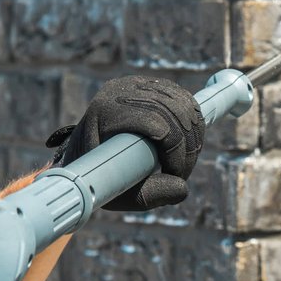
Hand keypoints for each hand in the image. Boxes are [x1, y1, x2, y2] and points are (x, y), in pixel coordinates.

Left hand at [46, 75, 204, 210]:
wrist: (85, 153)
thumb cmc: (97, 175)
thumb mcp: (117, 192)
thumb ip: (147, 195)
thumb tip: (182, 189)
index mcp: (106, 110)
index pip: (156, 121)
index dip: (175, 150)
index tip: (175, 174)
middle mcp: (122, 90)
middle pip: (174, 112)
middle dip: (187, 148)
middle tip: (180, 174)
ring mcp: (139, 84)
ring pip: (185, 105)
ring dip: (193, 138)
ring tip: (183, 163)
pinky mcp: (153, 86)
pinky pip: (186, 100)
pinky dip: (195, 124)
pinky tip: (188, 145)